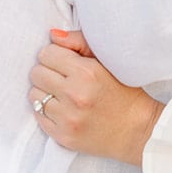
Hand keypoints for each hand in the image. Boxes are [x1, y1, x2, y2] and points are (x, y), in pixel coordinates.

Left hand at [29, 30, 162, 163]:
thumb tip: (52, 36)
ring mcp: (68, 118)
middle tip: (61, 78)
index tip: (63, 61)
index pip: (46, 54)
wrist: (138, 130)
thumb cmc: (124, 91)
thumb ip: (79, 42)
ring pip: (34, 95)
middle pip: (36, 73)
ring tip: (62, 94)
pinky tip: (62, 109)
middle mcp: (75, 95)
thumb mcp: (107, 60)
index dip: (54, 55)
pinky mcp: (63, 136)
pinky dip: (46, 111)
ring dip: (45, 92)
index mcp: (86, 72)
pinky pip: (38, 116)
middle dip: (47, 72)